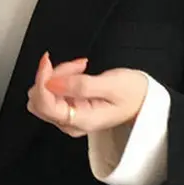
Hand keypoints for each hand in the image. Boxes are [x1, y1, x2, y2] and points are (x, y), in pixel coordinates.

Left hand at [27, 52, 147, 137]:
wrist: (144, 100)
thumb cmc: (133, 94)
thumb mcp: (111, 85)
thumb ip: (80, 85)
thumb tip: (51, 83)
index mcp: (80, 121)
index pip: (45, 105)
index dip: (41, 80)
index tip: (47, 60)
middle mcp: (70, 123)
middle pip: (39, 99)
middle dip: (52, 77)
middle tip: (78, 66)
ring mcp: (67, 117)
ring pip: (44, 93)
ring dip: (57, 76)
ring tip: (81, 68)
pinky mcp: (67, 108)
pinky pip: (52, 91)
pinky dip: (61, 77)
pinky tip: (79, 71)